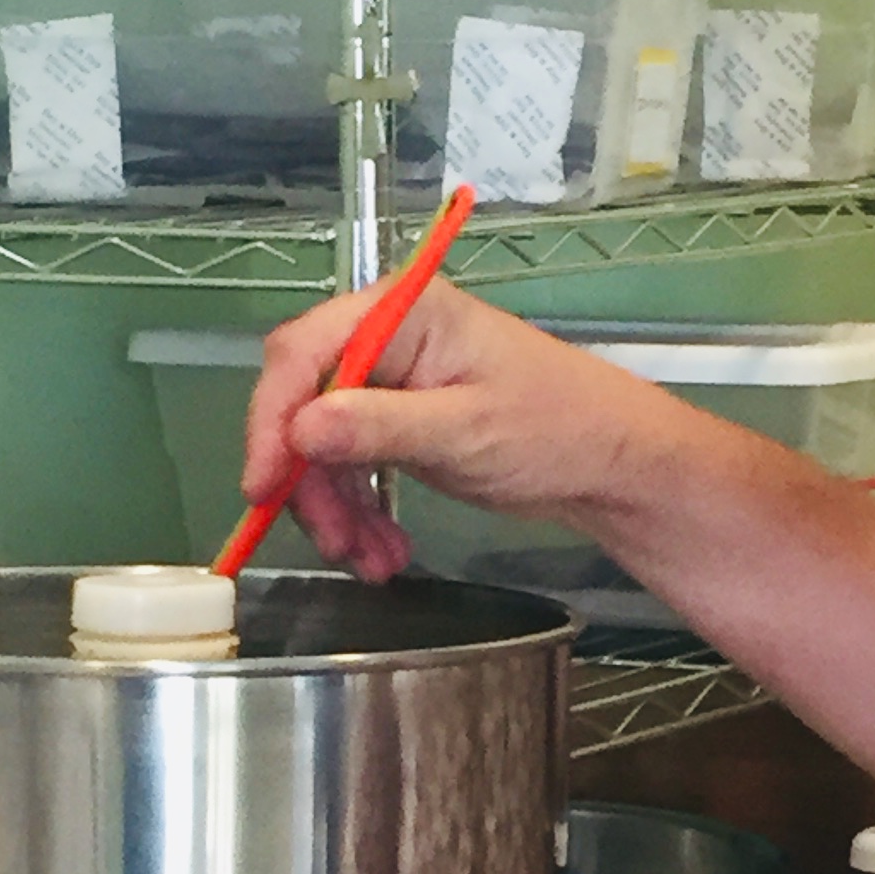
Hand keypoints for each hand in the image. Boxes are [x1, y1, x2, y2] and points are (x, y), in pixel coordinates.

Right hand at [241, 281, 675, 579]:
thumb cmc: (555, 428)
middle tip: (333, 542)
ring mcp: (388, 381)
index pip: (303, 353)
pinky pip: (350, 466)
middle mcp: (385, 337)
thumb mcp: (465, 431)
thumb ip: (378, 428)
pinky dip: (358, 513)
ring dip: (335, 509)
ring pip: (321, 447)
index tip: (263, 484)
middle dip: (309, 481)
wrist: (610, 462)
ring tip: (372, 561)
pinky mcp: (396, 423)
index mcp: (401, 312)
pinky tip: (383, 552)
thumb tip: (300, 430)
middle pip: (303, 403)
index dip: (273, 418)